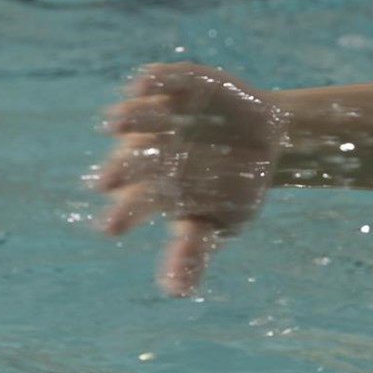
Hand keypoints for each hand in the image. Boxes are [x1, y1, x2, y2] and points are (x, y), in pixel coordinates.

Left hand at [95, 63, 284, 296]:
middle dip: (122, 169)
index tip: (113, 228)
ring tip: (115, 126)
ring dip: (130, 120)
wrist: (264, 142)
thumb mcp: (216, 224)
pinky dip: (154, 80)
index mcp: (151, 190)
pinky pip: (163, 79)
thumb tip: (176, 293)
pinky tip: (141, 84)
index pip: (133, 204)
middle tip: (108, 182)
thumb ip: (193, 253)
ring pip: (138, 118)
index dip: (124, 214)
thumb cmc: (230, 192)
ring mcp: (160, 117)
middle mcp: (146, 151)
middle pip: (131, 161)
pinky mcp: (180, 85)